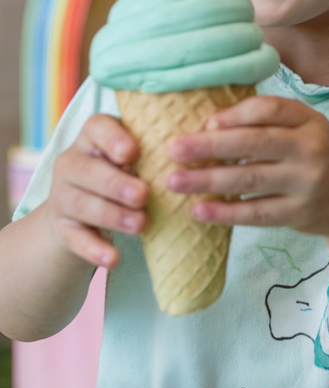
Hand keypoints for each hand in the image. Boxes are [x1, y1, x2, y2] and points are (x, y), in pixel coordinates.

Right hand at [46, 114, 148, 267]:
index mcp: (93, 138)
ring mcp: (63, 196)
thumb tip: (207, 139)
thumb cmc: (126, 173)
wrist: (84, 213)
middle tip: (144, 195)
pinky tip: (114, 260)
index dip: (113, 139)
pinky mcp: (63, 229)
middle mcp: (72, 163)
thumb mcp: (140, 157)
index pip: (96, 127)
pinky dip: (95, 250)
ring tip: (141, 224)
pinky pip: (76, 239)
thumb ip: (162, 148)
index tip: (133, 153)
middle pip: (86, 170)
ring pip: (80, 204)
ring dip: (112, 215)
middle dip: (116, 183)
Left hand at [167, 97, 328, 236]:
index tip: (204, 123)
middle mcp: (312, 148)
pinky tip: (199, 210)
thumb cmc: (317, 156)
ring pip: (250, 180)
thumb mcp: (304, 130)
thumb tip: (206, 127)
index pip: (269, 109)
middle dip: (210, 146)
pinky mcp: (300, 213)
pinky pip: (256, 213)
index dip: (234, 115)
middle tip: (174, 149)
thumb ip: (266, 123)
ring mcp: (308, 182)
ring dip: (208, 180)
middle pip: (255, 143)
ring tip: (174, 182)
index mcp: (311, 121)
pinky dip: (225, 213)